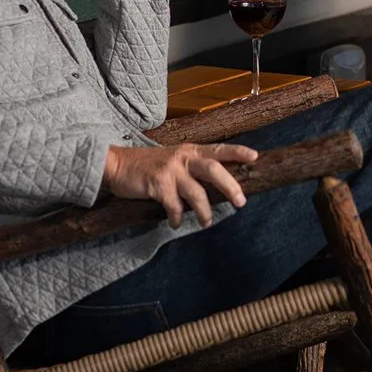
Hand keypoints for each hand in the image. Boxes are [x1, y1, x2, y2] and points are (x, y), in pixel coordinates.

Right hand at [103, 142, 258, 227]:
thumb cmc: (148, 165)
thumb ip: (193, 167)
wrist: (117, 164)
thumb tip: (218, 186)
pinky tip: (176, 222)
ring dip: (204, 211)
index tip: (255, 157)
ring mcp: (170, 170)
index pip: (218, 149)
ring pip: (196, 193)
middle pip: (213, 169)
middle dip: (230, 186)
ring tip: (207, 223)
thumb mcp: (174, 159)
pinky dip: (177, 217)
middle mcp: (182, 158)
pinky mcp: (157, 184)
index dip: (237, 152)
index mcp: (189, 151)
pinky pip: (174, 206)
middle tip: (241, 202)